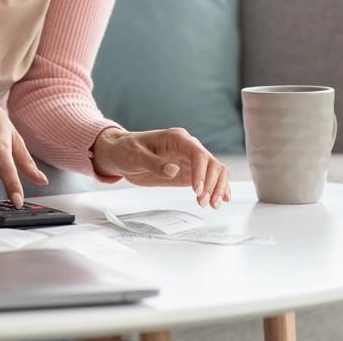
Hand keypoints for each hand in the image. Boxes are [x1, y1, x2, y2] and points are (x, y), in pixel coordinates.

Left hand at [90, 127, 230, 208]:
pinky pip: (209, 178)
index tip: (197, 190)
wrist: (120, 154)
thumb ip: (154, 163)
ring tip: (210, 205)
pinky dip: (217, 188)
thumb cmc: (126, 150)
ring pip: (215, 171)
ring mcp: (189, 160)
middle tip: (203, 202)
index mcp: (176, 138)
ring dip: (217, 188)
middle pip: (212, 163)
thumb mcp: (135, 156)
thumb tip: (173, 170)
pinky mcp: (187, 172)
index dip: (201, 172)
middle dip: (212, 183)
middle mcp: (187, 147)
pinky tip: (222, 198)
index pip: (198, 153)